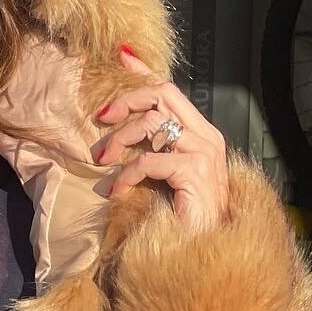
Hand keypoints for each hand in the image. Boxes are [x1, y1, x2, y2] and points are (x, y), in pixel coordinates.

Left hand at [91, 46, 230, 235]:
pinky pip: (150, 160)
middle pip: (164, 95)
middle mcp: (207, 137)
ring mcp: (204, 153)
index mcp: (203, 134)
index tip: (122, 58)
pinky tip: (116, 190)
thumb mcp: (166, 179)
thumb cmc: (186, 221)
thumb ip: (153, 153)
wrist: (209, 252)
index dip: (146, 72)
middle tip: (102, 118)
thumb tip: (121, 139)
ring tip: (103, 158)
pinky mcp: (195, 172)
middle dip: (128, 101)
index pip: (172, 91)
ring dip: (121, 138)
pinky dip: (127, 174)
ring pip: (153, 124)